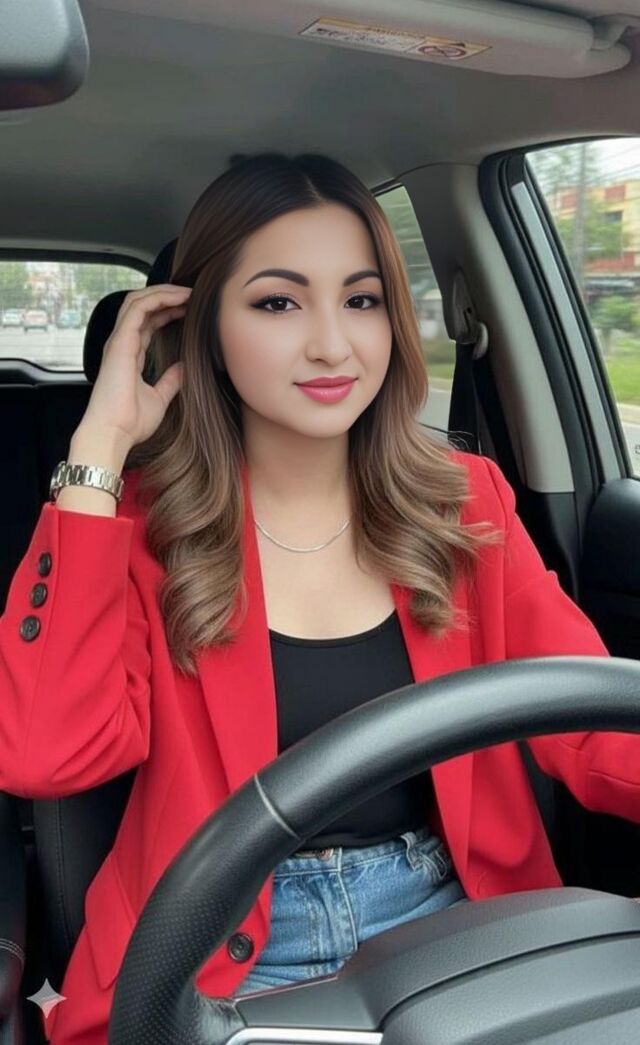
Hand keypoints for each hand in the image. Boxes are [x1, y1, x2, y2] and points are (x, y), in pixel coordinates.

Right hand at [79, 283, 190, 448]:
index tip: (190, 309)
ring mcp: (119, 341)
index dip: (168, 310)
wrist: (113, 434)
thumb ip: (171, 381)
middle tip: (192, 295)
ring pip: (138, 301)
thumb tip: (185, 368)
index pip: (148, 322)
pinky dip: (158, 298)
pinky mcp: (120, 342)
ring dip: (164, 292)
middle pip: (142, 306)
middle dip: (167, 296)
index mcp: (129, 355)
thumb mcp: (159, 398)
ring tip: (188, 292)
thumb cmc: (130, 422)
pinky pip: (138, 309)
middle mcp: (122, 344)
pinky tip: (179, 298)